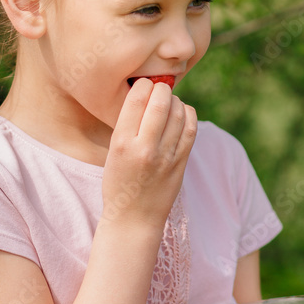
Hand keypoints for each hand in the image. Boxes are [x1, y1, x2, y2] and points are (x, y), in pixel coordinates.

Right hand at [101, 78, 196, 229]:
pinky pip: (190, 129)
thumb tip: (146, 93)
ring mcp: (165, 157)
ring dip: (176, 100)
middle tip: (160, 87)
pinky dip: (188, 114)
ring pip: (178, 113)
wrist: (133, 219)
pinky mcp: (180, 164)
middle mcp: (144, 149)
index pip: (136, 99)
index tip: (144, 84)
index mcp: (121, 143)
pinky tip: (183, 112)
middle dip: (162, 88)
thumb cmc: (119, 182)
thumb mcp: (113, 152)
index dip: (143, 84)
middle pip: (160, 102)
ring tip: (170, 101)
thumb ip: (128, 125)